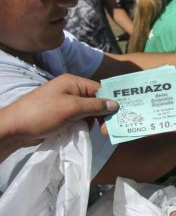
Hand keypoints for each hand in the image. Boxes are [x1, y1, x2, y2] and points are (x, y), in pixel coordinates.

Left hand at [3, 74, 117, 147]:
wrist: (14, 128)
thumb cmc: (42, 113)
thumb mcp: (71, 108)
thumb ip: (95, 106)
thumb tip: (115, 104)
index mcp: (73, 83)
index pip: (100, 89)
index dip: (110, 101)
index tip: (120, 116)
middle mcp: (71, 91)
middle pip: (96, 101)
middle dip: (103, 114)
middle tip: (108, 130)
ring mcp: (66, 103)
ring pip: (89, 111)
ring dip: (94, 122)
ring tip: (99, 133)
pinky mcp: (62, 115)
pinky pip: (80, 118)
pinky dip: (85, 125)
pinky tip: (86, 133)